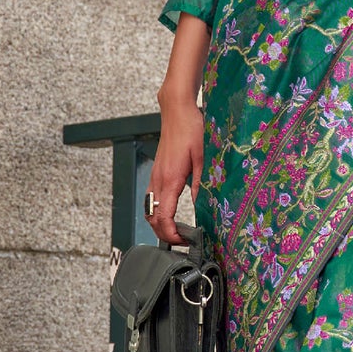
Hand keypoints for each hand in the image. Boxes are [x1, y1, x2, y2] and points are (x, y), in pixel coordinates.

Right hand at [150, 14, 208, 244]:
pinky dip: (157, 211)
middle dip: (163, 233)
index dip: (170, 233)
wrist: (177, 110)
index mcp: (169, 179)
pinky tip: (171, 213)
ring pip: (149, 209)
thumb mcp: (203, 157)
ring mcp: (155, 175)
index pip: (162, 216)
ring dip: (159, 223)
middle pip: (152, 217)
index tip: (183, 240)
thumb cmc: (192, 130)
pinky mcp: (157, 171)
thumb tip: (203, 205)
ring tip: (176, 231)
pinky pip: (151, 198)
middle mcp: (158, 180)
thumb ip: (202, 182)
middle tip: (181, 241)